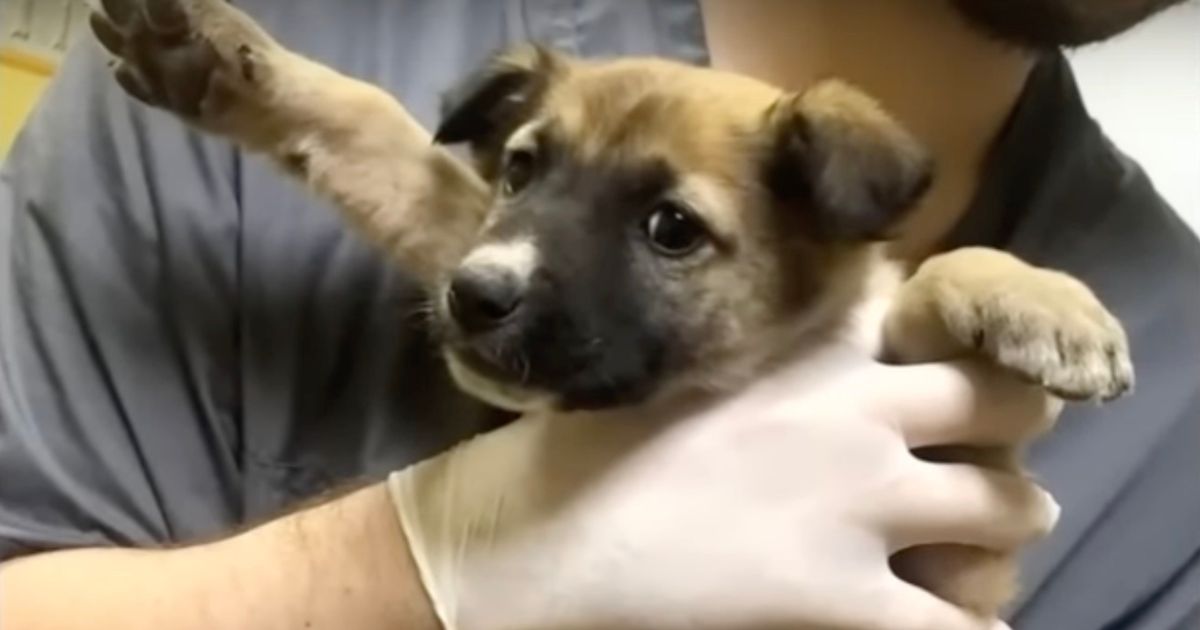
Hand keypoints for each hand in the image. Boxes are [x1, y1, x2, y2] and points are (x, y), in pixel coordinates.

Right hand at [389, 340, 1059, 629]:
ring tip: (993, 540)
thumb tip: (813, 372)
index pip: (927, 308)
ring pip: (1007, 509)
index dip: (957, 331)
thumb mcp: (682, 372)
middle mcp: (857, 415)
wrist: (546, 537)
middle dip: (1018, 424)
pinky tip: (965, 623)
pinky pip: (957, 626)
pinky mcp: (845, 596)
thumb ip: (766, 362)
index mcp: (808, 352)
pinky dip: (973, 625)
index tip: (958, 358)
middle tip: (1002, 451)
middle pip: (1003, 403)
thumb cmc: (593, 450)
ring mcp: (862, 506)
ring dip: (1007, 521)